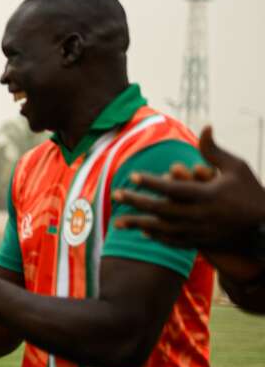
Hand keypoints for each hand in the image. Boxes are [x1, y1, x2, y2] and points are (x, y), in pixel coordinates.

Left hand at [111, 126, 264, 251]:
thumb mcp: (236, 167)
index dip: (151, 182)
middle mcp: (200, 215)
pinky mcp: (201, 242)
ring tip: (118, 221)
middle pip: (160, 209)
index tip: (132, 175)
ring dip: (138, 224)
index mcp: (207, 195)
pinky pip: (174, 241)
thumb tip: (205, 125)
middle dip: (136, 202)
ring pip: (162, 229)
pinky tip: (143, 231)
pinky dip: (157, 236)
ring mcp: (199, 231)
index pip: (172, 188)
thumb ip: (214, 150)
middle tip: (116, 194)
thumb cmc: (251, 191)